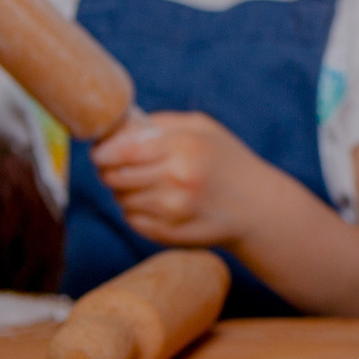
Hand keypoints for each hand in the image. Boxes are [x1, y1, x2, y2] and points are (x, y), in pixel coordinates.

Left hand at [91, 111, 297, 250]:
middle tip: (121, 167)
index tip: (100, 153)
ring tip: (149, 185)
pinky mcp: (171, 235)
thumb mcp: (203, 128)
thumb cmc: (227, 161)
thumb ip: (160, 123)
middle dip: (110, 171)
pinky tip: (158, 204)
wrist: (258, 207)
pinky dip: (137, 211)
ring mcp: (174, 210)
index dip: (102, 152)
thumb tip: (116, 130)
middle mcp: (178, 179)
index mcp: (185, 147)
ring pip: (121, 200)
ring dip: (125, 192)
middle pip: (114, 177)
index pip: (122, 151)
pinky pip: (132, 220)